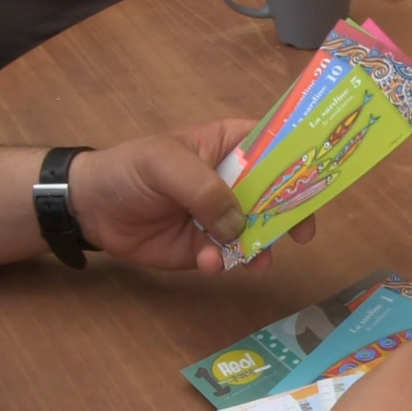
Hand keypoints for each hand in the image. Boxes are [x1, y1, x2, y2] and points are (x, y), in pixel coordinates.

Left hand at [69, 119, 315, 271]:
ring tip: (253, 263)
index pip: (279, 147)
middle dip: (290, 216)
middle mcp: (237, 180)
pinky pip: (231, 257)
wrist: (92, 210)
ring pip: (260, 231)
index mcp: (233, 146)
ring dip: (259, 248)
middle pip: (280, 195)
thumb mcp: (165, 163)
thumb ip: (204, 188)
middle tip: (299, 235)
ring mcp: (225, 216)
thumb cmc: (130, 170)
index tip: (319, 183)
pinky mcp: (210, 246)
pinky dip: (225, 264)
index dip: (302, 162)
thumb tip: (238, 223)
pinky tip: (206, 264)